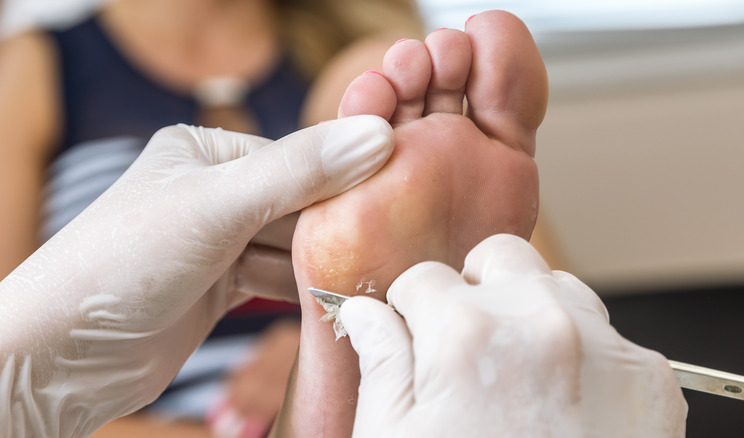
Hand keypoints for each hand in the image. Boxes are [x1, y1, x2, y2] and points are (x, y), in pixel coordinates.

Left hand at [0, 115, 392, 437]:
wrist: (63, 353)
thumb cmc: (125, 262)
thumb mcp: (217, 206)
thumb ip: (298, 172)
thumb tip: (377, 135)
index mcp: (207, 153)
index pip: (298, 159)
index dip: (346, 179)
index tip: (398, 198)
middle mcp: (214, 192)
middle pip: (298, 203)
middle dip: (336, 227)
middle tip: (391, 242)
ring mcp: (217, 242)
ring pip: (290, 246)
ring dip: (323, 262)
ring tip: (372, 272)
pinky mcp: (219, 287)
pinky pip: (276, 280)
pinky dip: (302, 289)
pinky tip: (335, 296)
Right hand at [340, 233, 686, 436]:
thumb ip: (380, 363)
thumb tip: (363, 314)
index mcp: (464, 338)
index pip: (422, 278)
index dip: (411, 309)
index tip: (416, 333)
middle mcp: (540, 326)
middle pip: (499, 258)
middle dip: (475, 289)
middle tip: (467, 341)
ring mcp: (604, 348)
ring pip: (558, 286)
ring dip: (531, 313)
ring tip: (519, 375)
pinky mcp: (650, 378)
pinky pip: (606, 335)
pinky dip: (581, 355)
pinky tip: (564, 404)